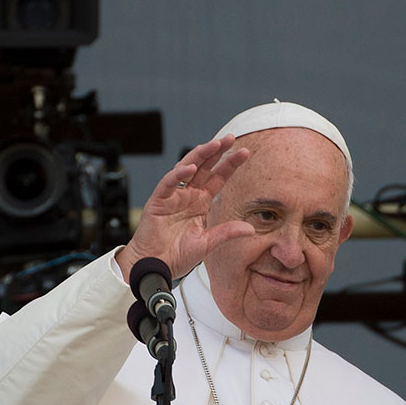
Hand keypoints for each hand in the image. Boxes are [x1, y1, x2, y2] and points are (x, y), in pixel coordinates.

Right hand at [116, 135, 253, 281]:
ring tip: (213, 145)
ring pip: (186, 168)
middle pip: (204, 167)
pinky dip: (177, 175)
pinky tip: (189, 168)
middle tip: (230, 138)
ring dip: (199, 156)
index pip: (218, 178)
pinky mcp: (158, 201)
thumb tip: (250, 228)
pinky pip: (168, 184)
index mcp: (200, 202)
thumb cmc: (177, 255)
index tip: (245, 152)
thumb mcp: (208, 243)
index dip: (230, 165)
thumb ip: (227, 233)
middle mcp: (187, 195)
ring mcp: (172, 196)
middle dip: (217, 152)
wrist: (155, 266)